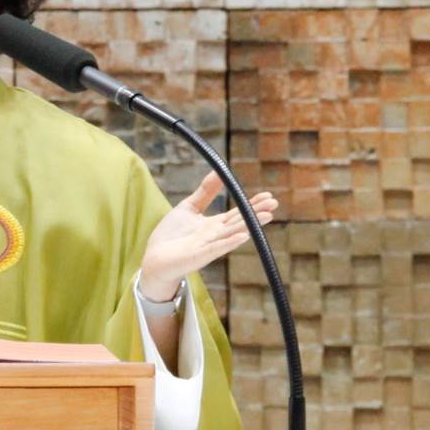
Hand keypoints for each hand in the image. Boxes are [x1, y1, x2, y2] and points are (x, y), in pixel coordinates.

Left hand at [138, 172, 279, 303]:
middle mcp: (216, 236)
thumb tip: (218, 171)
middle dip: (257, 213)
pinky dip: (229, 242)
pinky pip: (216, 248)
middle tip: (274, 203)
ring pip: (233, 234)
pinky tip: (243, 235)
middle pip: (240, 222)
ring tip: (268, 216)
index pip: (238, 213)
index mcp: (215, 225)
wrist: (154, 258)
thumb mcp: (189, 207)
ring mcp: (209, 246)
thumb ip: (205, 192)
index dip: (253, 204)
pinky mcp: (199, 256)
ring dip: (250, 225)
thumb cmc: (171, 235)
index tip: (269, 195)